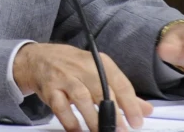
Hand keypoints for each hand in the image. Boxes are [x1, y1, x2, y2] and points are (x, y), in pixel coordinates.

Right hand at [13, 43, 151, 131]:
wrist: (37, 59)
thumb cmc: (72, 66)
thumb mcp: (97, 71)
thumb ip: (121, 92)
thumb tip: (146, 110)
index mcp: (98, 61)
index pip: (119, 82)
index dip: (130, 103)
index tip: (137, 122)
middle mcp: (81, 67)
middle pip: (101, 90)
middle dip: (114, 113)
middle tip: (122, 130)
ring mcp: (64, 77)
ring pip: (82, 98)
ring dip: (93, 119)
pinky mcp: (50, 90)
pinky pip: (61, 107)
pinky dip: (71, 122)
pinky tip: (79, 131)